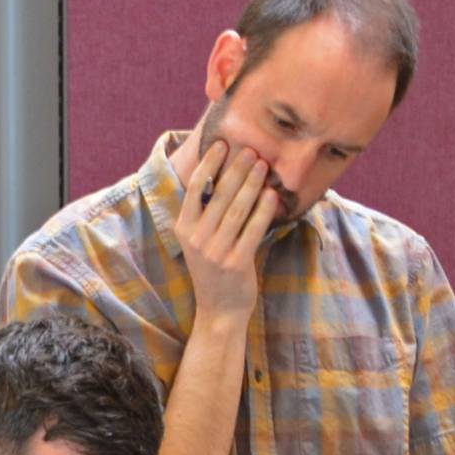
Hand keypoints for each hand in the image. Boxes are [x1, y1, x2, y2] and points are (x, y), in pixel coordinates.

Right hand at [171, 137, 280, 321]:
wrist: (219, 309)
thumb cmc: (213, 269)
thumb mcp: (199, 240)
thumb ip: (206, 213)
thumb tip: (225, 174)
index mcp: (182, 229)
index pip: (194, 188)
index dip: (209, 164)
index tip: (222, 145)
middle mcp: (196, 239)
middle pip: (218, 195)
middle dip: (237, 169)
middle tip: (252, 150)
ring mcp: (215, 252)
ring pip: (237, 209)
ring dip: (253, 184)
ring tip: (264, 166)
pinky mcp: (236, 262)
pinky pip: (253, 229)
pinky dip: (264, 210)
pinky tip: (272, 195)